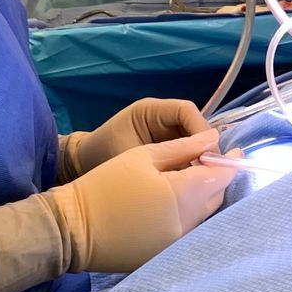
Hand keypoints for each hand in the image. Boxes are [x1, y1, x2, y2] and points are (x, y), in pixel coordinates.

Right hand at [40, 131, 230, 273]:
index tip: (235, 151)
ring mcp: (177, 244)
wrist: (73, 229)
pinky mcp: (166, 256)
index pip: (220, 177)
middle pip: (216, 197)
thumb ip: (183, 148)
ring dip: (205, 197)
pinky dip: (190, 214)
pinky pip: (189, 230)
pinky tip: (177, 202)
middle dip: (218, 178)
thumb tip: (214, 140)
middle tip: (211, 161)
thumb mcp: (143, 156)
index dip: (230, 162)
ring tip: (193, 179)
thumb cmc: (105, 184)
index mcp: (181, 195)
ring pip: (205, 215)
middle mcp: (186, 223)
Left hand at [62, 98, 209, 178]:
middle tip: (211, 173)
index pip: (187, 111)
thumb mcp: (131, 156)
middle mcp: (160, 116)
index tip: (208, 157)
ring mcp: (163, 131)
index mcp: (150, 110)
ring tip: (202, 179)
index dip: (202, 132)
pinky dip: (190, 165)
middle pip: (194, 125)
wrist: (79, 167)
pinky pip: (184, 152)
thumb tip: (198, 165)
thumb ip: (164, 158)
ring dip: (199, 158)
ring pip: (193, 140)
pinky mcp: (163, 146)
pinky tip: (192, 181)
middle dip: (204, 148)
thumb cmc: (101, 157)